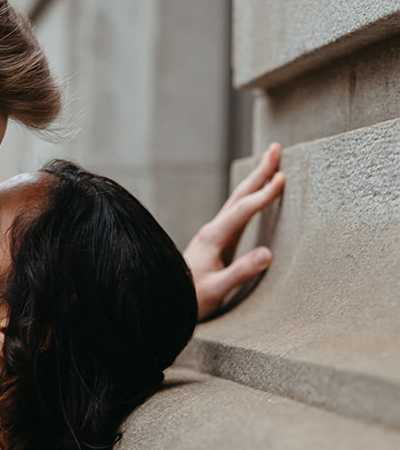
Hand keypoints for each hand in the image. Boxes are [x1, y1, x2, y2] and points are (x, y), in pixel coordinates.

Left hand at [184, 143, 284, 319]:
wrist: (167, 301)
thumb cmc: (191, 298)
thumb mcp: (217, 290)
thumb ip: (241, 272)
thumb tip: (268, 253)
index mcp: (214, 238)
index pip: (243, 210)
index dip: (263, 194)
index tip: (282, 178)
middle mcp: (212, 230)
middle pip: (239, 195)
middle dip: (259, 171)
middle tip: (276, 148)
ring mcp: (213, 234)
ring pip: (237, 200)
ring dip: (255, 180)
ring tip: (271, 164)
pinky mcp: (216, 241)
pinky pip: (237, 211)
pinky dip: (250, 197)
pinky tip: (255, 196)